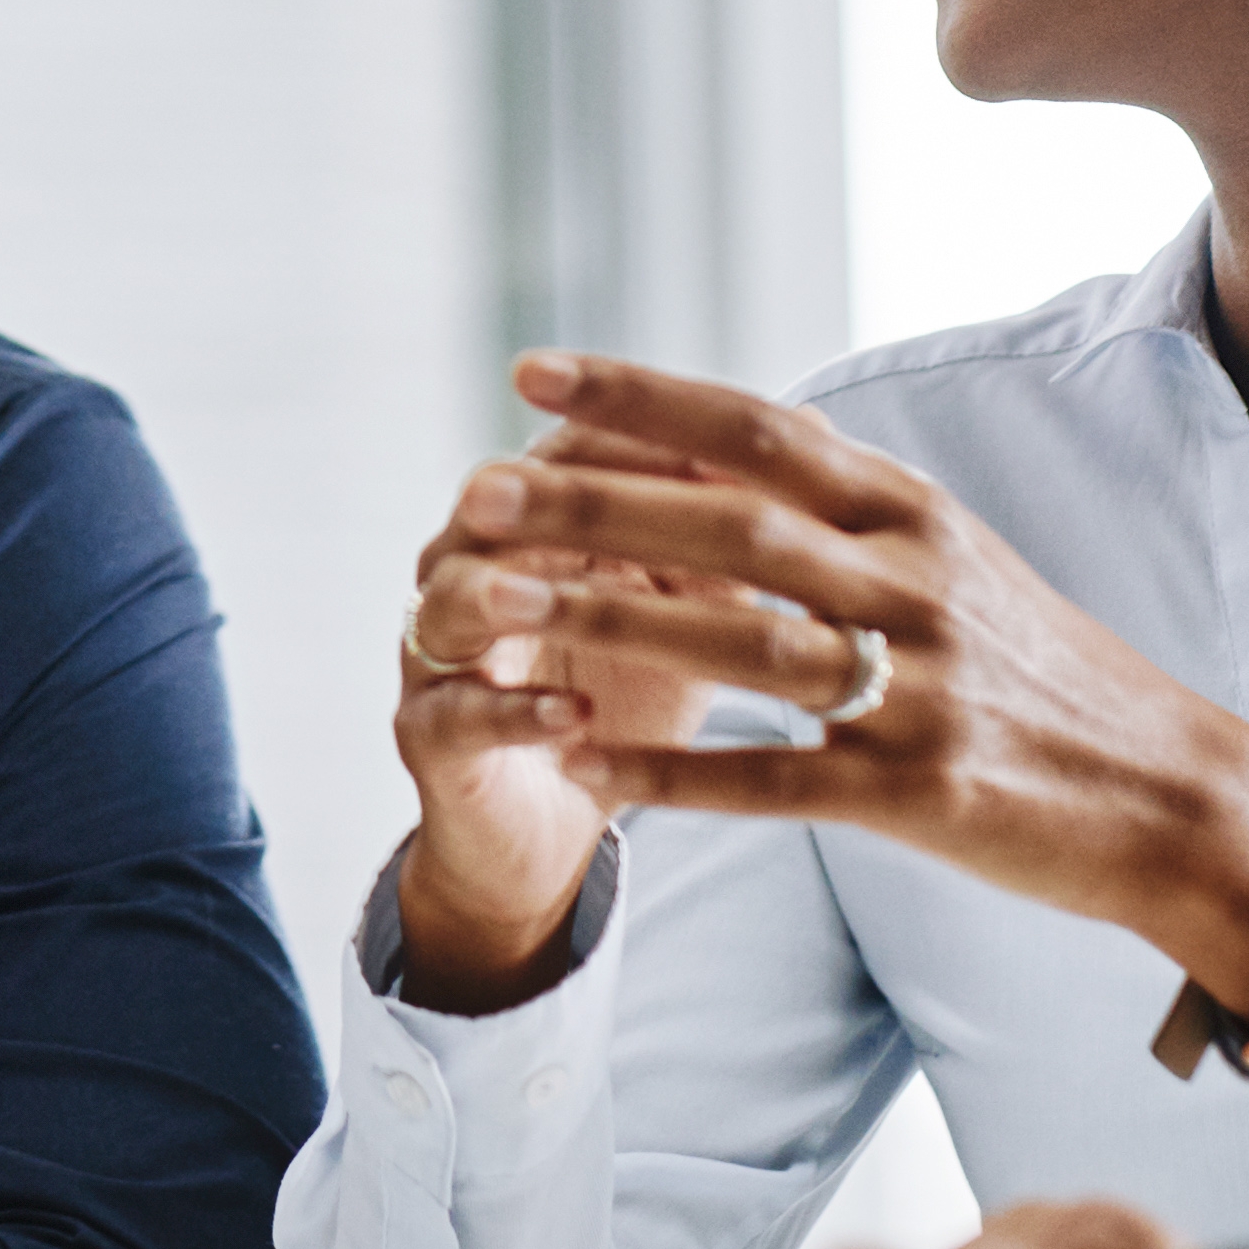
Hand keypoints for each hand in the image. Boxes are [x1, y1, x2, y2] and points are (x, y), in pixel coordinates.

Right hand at [391, 413, 767, 1007]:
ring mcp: (441, 653)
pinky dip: (514, 712)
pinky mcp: (429, 736)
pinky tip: (570, 716)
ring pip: (451, 603)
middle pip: (493, 510)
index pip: (567, 454)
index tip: (717, 451)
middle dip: (548, 499)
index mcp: (534, 525)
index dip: (633, 442)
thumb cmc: (624, 696)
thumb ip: (727, 527)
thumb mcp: (687, 607)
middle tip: (619, 495)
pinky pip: (456, 715)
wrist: (553, 820)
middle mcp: (473, 570)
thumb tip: (818, 428)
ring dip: (497, 596)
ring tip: (543, 601)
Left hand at [456, 352, 1248, 1014]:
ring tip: (490, 617)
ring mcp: (916, 688)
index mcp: (914, 514)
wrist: (1178, 798)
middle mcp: (913, 583)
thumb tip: (717, 452)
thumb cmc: (1045, 675)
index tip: (531, 372)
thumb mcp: (955, 561)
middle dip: (590, 504)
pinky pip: (770, 780)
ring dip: (605, 625)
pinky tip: (579, 762)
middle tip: (473, 492)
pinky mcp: (917, 792)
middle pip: (728, 524)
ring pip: (736, 643)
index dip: (640, 399)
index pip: (759, 433)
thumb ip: (844, 512)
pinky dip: (670, 770)